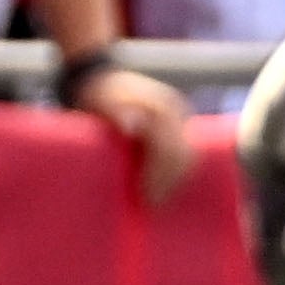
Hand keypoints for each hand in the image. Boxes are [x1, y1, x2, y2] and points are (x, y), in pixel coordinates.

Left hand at [68, 57, 196, 203]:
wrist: (100, 78)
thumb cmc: (96, 96)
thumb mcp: (100, 101)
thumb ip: (115, 112)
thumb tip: (131, 127)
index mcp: (159, 107)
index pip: (168, 149)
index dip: (159, 176)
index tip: (147, 199)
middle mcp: (174, 111)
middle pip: (182, 156)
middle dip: (169, 184)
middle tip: (152, 207)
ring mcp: (179, 116)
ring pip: (188, 156)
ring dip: (177, 181)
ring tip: (160, 201)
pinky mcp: (179, 124)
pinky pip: (187, 152)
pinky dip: (179, 172)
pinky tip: (169, 187)